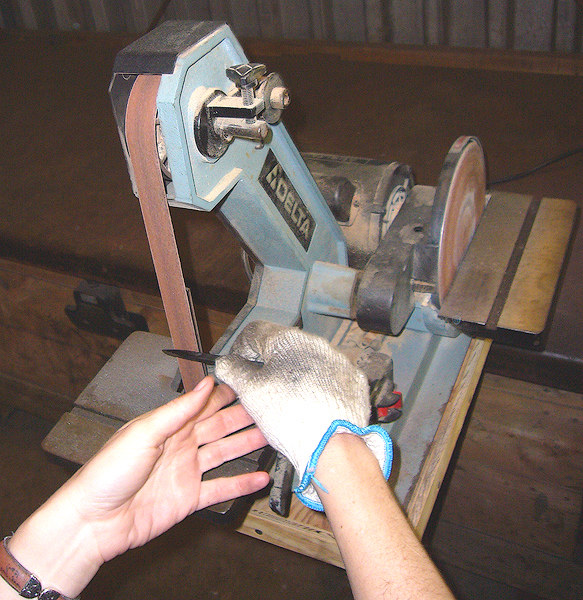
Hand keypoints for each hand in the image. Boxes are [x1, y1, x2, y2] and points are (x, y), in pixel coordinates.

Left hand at [8, 376, 268, 597]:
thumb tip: (204, 384)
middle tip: (267, 408)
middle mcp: (181, 445)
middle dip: (243, 417)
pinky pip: (221, 487)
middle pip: (219, 426)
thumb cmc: (108, 472)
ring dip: (246, 444)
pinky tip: (259, 478)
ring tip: (271, 437)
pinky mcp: (189, 497)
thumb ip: (179, 410)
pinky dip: (241, 483)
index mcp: (169, 425)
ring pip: (224, 453)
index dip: (225, 394)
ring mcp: (187, 471)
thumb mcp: (145, 432)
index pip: (203, 404)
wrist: (94, 521)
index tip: (248, 385)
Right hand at [215, 321, 391, 510]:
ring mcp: (337, 360)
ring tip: (286, 401)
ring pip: (306, 360)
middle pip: (282, 345)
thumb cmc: (291, 417)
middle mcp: (315, 343)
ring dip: (293, 375)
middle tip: (261, 389)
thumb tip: (226, 363)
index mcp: (287, 339)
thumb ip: (233, 370)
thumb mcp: (250, 392)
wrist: (332, 443)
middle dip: (269, 364)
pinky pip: (328, 376)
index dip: (241, 350)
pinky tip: (309, 405)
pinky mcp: (351, 378)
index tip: (239, 367)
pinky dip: (317, 387)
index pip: (255, 332)